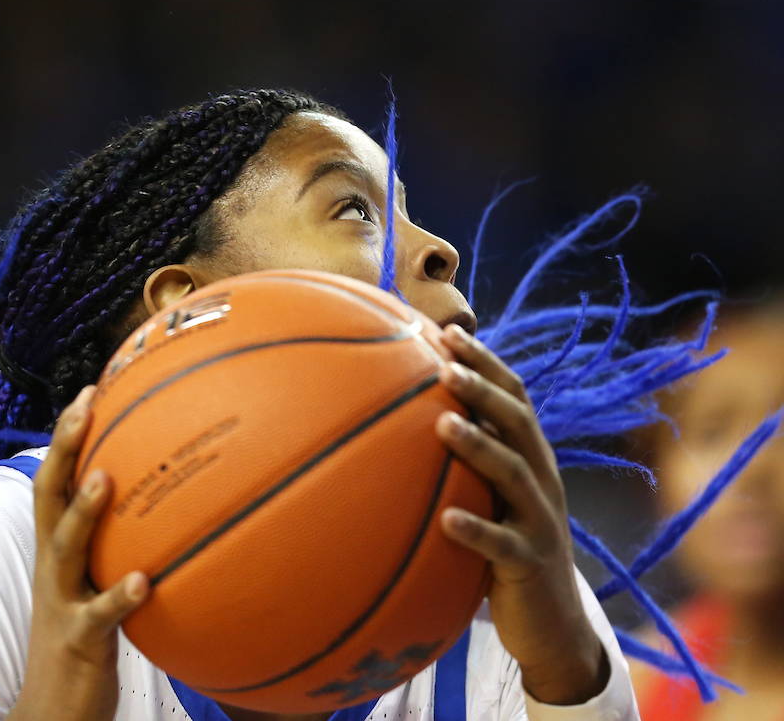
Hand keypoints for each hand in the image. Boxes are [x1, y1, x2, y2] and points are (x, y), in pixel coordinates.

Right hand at [7, 386, 149, 720]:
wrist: (51, 712)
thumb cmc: (82, 641)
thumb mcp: (95, 586)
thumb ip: (120, 548)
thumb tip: (171, 508)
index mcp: (56, 552)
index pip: (54, 481)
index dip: (67, 435)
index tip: (92, 388)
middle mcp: (51, 569)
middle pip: (47, 497)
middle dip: (63, 447)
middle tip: (86, 404)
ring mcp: (61, 603)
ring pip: (64, 550)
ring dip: (84, 513)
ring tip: (107, 478)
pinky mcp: (78, 641)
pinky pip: (100, 617)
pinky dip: (120, 597)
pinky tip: (146, 581)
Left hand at [435, 324, 608, 705]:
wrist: (554, 624)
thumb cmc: (504, 550)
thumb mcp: (488, 499)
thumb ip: (461, 462)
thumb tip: (401, 421)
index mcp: (531, 457)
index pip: (513, 396)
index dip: (484, 362)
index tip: (444, 331)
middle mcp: (541, 480)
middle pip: (517, 422)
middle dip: (482, 389)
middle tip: (443, 366)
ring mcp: (539, 521)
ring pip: (513, 473)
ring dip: (479, 445)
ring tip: (442, 423)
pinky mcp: (530, 563)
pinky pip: (502, 544)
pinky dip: (475, 530)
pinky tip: (445, 522)